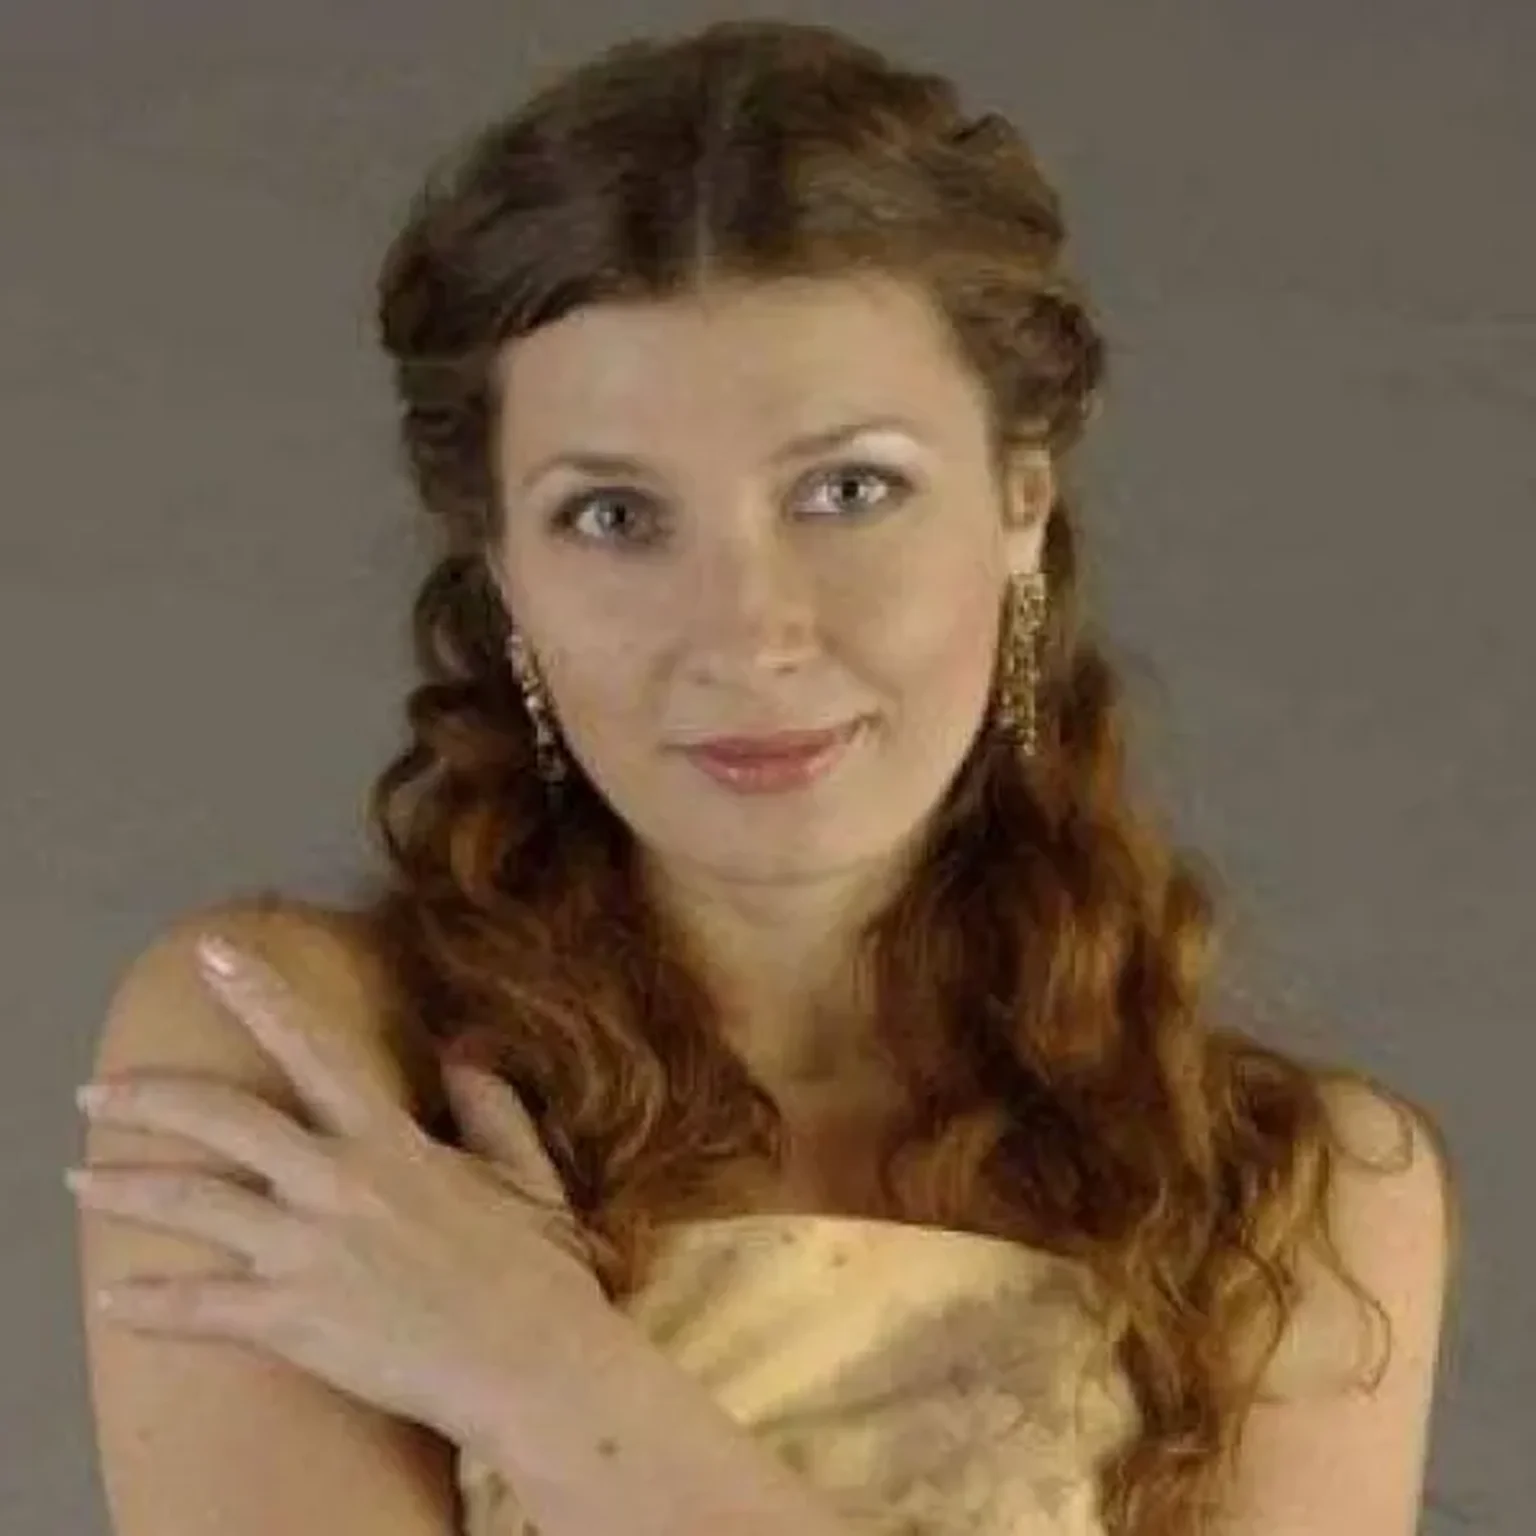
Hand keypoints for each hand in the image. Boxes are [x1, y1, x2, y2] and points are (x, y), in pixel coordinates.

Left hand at [70, 931, 606, 1446]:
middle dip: (148, 1100)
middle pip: (222, 1121)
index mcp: (390, 1141)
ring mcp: (307, 1252)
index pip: (313, 1047)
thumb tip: (464, 1055)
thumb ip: (490, 1106)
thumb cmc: (535, 1268)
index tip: (212, 953)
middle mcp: (337, 1182)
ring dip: (124, 1189)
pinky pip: (198, 1309)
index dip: (259, 995)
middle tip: (94, 1095)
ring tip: (77, 1181)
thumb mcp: (525, 1171)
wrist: (529, 1365)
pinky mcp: (290, 1322)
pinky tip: (111, 1298)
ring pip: (191, 1205)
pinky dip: (148, 1303)